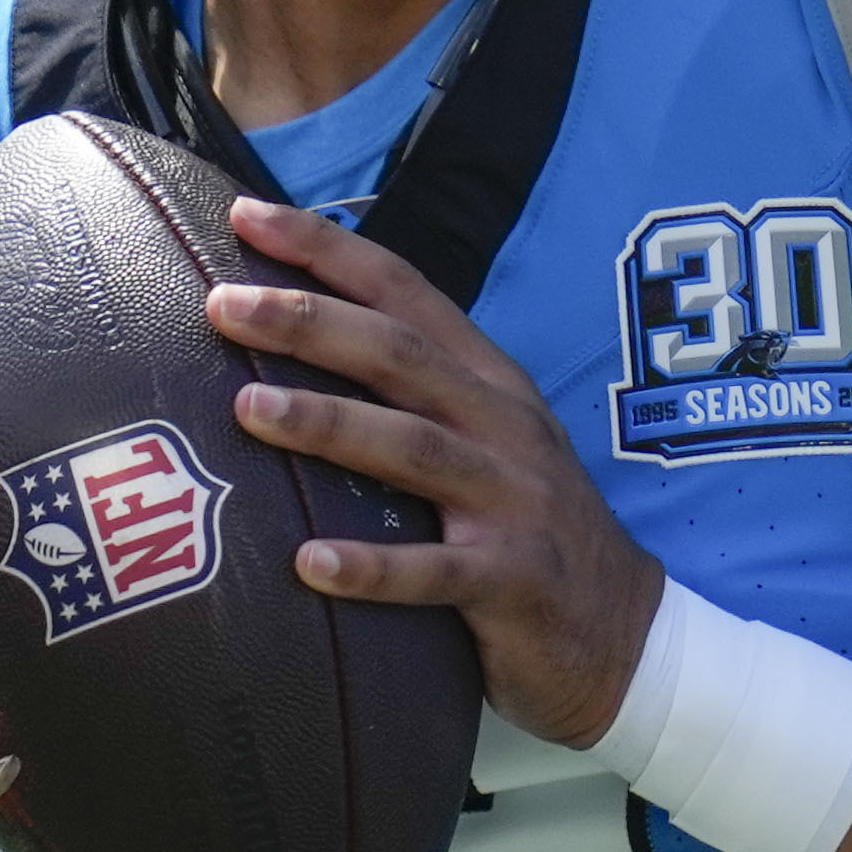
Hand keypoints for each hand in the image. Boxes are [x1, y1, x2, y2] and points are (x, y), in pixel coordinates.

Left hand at [212, 191, 662, 751]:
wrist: (626, 635)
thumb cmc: (526, 531)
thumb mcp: (487, 444)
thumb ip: (413, 397)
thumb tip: (291, 345)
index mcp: (491, 384)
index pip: (406, 294)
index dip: (330, 251)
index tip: (249, 216)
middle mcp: (505, 429)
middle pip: (402, 357)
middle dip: (312, 323)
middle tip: (225, 304)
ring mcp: (514, 504)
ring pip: (415, 449)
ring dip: (331, 422)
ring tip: (250, 408)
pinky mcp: (514, 582)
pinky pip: (435, 573)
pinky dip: (372, 567)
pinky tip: (309, 563)